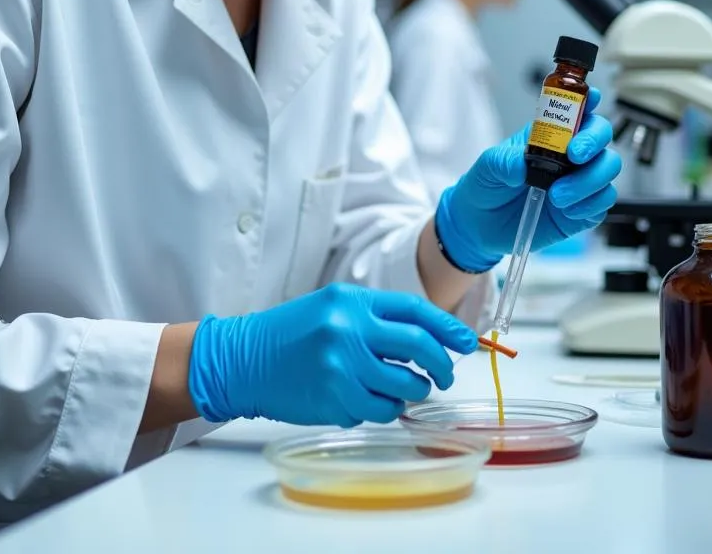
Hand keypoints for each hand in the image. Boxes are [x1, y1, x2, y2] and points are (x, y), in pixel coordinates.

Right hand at [188, 283, 477, 426]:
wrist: (243, 359)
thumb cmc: (291, 334)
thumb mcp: (333, 309)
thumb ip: (376, 319)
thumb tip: (430, 339)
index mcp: (351, 301)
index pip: (414, 310)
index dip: (447, 327)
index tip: (467, 340)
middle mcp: (349, 329)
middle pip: (418, 347)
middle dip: (442, 364)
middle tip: (446, 375)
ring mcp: (341, 365)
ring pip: (404, 386)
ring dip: (415, 392)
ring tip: (407, 390)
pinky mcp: (334, 398)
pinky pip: (380, 411)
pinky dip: (385, 410)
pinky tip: (372, 402)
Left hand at [434, 87, 621, 272]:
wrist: (480, 226)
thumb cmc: (486, 187)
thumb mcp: (487, 167)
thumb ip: (503, 161)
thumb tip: (521, 167)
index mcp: (547, 135)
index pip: (574, 111)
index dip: (587, 100)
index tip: (590, 98)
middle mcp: (568, 156)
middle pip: (601, 135)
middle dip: (593, 141)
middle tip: (574, 155)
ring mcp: (579, 182)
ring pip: (608, 168)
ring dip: (588, 180)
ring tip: (556, 196)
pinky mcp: (582, 210)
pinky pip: (603, 202)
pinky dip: (589, 205)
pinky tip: (567, 211)